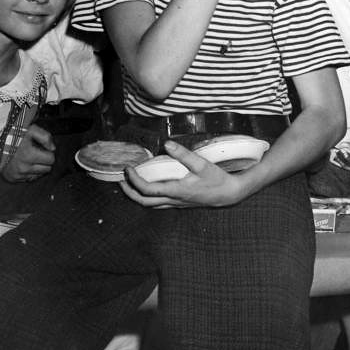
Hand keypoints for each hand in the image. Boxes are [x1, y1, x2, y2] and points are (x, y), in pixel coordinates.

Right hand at [0, 125, 55, 182]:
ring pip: (39, 175)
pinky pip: (30, 178)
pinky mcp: (14, 179)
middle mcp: (23, 167)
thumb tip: (53, 148)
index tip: (42, 148)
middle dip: (44, 161)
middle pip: (47, 169)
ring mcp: (18, 174)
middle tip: (37, 153)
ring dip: (38, 167)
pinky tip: (24, 163)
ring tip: (30, 158)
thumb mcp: (31, 130)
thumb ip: (45, 137)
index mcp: (28, 155)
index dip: (48, 153)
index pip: (51, 159)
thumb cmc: (14, 135)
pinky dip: (29, 172)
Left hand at [120, 140, 246, 207]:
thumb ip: (184, 154)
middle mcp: (174, 200)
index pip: (148, 190)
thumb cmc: (217, 179)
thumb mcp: (202, 164)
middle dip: (129, 192)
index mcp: (177, 191)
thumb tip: (166, 144)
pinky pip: (158, 203)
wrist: (229, 194)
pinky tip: (147, 186)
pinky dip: (148, 196)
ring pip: (150, 205)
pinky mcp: (179, 203)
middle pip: (144, 202)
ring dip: (137, 195)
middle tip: (121, 180)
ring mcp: (176, 203)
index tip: (128, 168)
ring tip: (129, 183)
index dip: (135, 180)